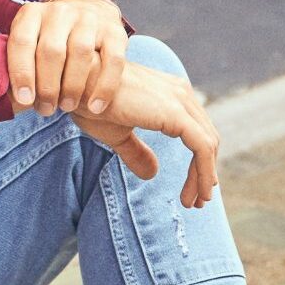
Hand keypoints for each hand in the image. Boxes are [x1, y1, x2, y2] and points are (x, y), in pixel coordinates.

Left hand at [7, 0, 126, 115]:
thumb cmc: (46, 41)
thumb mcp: (26, 45)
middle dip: (47, 86)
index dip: (21, 73)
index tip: (24, 100)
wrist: (85, 14)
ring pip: (81, 53)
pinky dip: (104, 86)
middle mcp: (60, 12)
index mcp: (31, 14)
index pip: (22, 42)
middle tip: (46, 109)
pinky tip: (95, 107)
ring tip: (66, 107)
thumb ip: (11, 70)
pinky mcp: (115, 31)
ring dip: (72, 86)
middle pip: (51, 50)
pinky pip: (112, 60)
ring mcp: (89, 18)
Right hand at [69, 62, 221, 207]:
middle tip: (198, 200)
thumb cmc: (89, 103)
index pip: (196, 131)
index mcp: (169, 94)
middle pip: (207, 138)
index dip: (199, 161)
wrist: (77, 83)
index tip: (193, 188)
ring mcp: (180, 100)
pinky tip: (196, 192)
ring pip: (208, 145)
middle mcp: (180, 93)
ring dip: (204, 177)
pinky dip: (203, 172)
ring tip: (195, 202)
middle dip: (205, 172)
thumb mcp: (116, 134)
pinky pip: (201, 148)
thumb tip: (152, 174)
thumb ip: (137, 152)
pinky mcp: (175, 113)